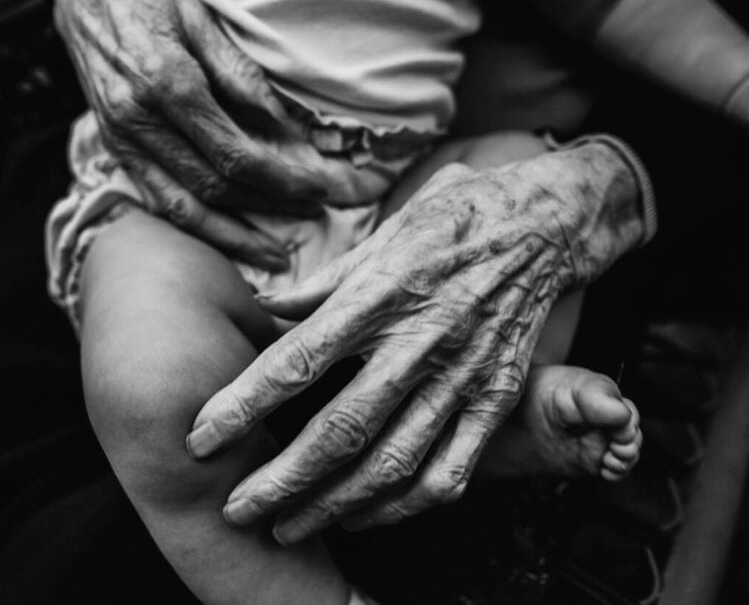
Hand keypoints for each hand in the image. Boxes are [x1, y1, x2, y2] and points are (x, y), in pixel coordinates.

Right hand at [54, 0, 379, 270]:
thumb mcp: (201, 15)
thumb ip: (241, 76)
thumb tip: (287, 127)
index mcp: (166, 83)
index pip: (236, 153)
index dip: (282, 179)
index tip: (318, 187)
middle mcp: (139, 121)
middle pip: (216, 185)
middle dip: (269, 206)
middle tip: (313, 211)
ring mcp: (122, 139)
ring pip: (183, 208)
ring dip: (234, 235)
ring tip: (274, 251)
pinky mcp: (115, 147)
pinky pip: (158, 200)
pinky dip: (197, 225)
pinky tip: (228, 236)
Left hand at [186, 141, 646, 541]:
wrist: (546, 223)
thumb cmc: (453, 219)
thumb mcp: (385, 232)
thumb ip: (324, 281)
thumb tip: (266, 304)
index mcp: (381, 292)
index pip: (299, 359)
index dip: (245, 402)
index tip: (201, 436)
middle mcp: (420, 340)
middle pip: (342, 427)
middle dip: (282, 479)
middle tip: (235, 510)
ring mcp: (463, 375)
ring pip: (393, 461)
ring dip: (334, 504)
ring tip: (287, 528)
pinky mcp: (496, 399)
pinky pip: (450, 469)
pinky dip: (403, 505)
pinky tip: (364, 517)